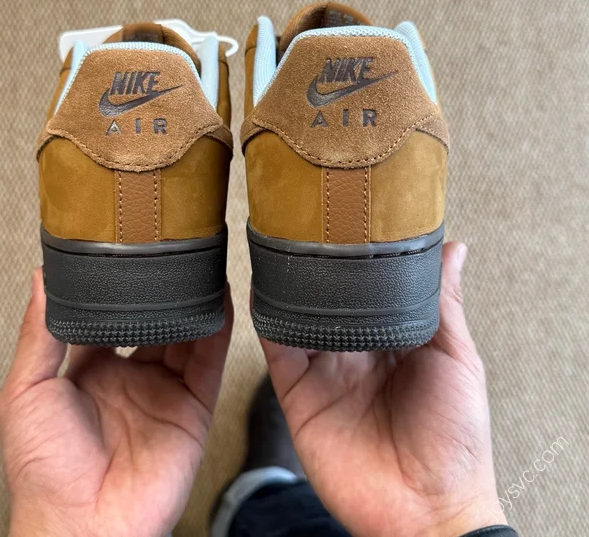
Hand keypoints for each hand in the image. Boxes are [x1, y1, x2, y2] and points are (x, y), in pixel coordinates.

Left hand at [0, 269, 232, 536]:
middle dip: (163, 292)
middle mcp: (130, 380)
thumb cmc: (45, 473)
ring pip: (187, 336)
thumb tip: (41, 279)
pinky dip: (218, 331)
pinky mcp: (192, 409)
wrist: (83, 527)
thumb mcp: (26, 392)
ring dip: (194, 303)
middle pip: (154, 323)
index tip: (126, 255)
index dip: (120, 290)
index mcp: (89, 373)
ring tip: (200, 268)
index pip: (110, 319)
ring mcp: (163, 393)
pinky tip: (219, 303)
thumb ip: (38, 334)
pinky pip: (210, 362)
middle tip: (170, 254)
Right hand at [261, 243, 506, 536]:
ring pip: (298, 317)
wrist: (426, 512)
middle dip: (319, 266)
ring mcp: (325, 371)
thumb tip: (453, 249)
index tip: (351, 218)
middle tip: (309, 223)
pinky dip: (269, 321)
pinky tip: (267, 293)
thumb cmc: (455, 441)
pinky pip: (278, 350)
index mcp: (392, 340)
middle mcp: (354, 351)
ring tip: (281, 248)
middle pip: (329, 299)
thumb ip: (443, 305)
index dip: (360, 257)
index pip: (370, 288)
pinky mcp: (299, 394)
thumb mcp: (457, 361)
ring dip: (290, 288)